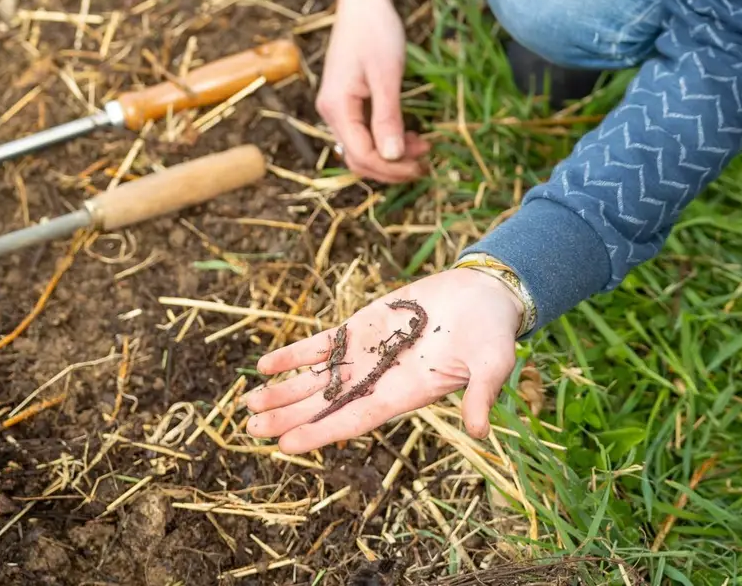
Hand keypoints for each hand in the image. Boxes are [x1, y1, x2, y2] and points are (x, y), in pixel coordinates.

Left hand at [243, 268, 522, 448]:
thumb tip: (481, 431)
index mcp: (405, 394)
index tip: (288, 445)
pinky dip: (293, 355)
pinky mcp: (361, 327)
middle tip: (250, 428)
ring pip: (316, 378)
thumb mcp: (494, 363)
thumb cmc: (492, 333)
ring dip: (282, 391)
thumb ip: (481, 395)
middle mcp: (378, 380)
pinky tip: (265, 365)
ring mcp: (366, 354)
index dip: (321, 432)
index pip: (355, 419)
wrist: (485, 296)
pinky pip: (320, 345)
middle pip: (325, 404)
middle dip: (288, 416)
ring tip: (247, 405)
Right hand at [317, 0, 429, 182]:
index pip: (362, 155)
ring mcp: (338, 106)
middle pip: (358, 157)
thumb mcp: (387, 75)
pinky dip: (385, 139)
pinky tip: (409, 136)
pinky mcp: (347, 99)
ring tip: (422, 149)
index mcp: (337, 107)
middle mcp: (331, 111)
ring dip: (390, 155)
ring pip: (361, 146)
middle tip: (425, 163)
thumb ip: (388, 117)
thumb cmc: (376, 31)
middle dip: (391, 167)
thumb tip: (392, 157)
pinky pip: (363, 131)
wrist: (363, 0)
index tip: (421, 166)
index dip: (392, 168)